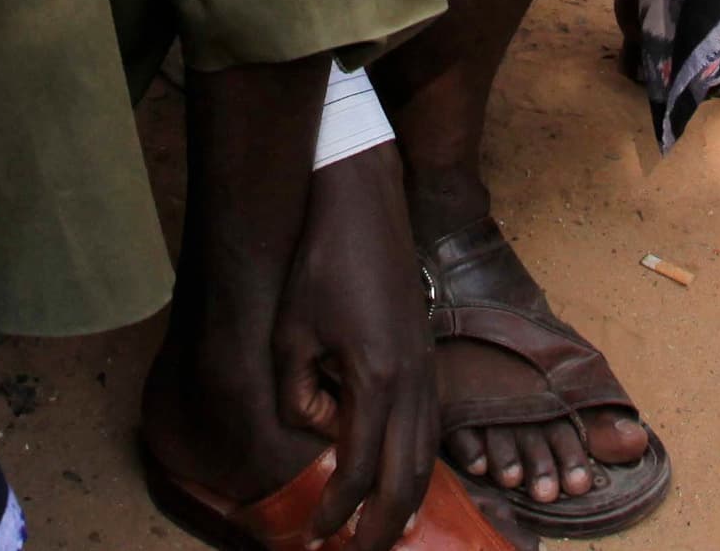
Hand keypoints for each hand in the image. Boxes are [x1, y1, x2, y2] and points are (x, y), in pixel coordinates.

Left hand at [275, 144, 437, 550]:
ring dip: (407, 500)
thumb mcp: (289, 332)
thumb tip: (317, 430)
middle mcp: (411, 380)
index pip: (355, 469)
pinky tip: (401, 478)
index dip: (333, 511)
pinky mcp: (426, 356)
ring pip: (428, 454)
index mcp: (375, 378)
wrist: (363, 203)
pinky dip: (418, 464)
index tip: (311, 537)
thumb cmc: (320, 262)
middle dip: (383, 526)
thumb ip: (297, 393)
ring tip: (386, 533)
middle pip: (407, 477)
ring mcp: (426, 368)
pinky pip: (431, 427)